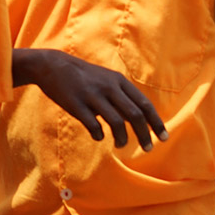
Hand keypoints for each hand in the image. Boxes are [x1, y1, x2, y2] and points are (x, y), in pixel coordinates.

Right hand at [15, 49, 166, 149]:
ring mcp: (92, 95)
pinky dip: (99, 135)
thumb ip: (123, 96)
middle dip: (145, 135)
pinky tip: (99, 136)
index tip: (163, 138)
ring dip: (123, 138)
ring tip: (122, 145)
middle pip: (135, 115)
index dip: (156, 122)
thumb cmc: (83, 76)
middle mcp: (108, 87)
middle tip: (148, 148)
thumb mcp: (106, 79)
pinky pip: (94, 126)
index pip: (144, 104)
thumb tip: (141, 119)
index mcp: (118, 81)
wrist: (51, 65)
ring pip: (117, 122)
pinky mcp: (76, 104)